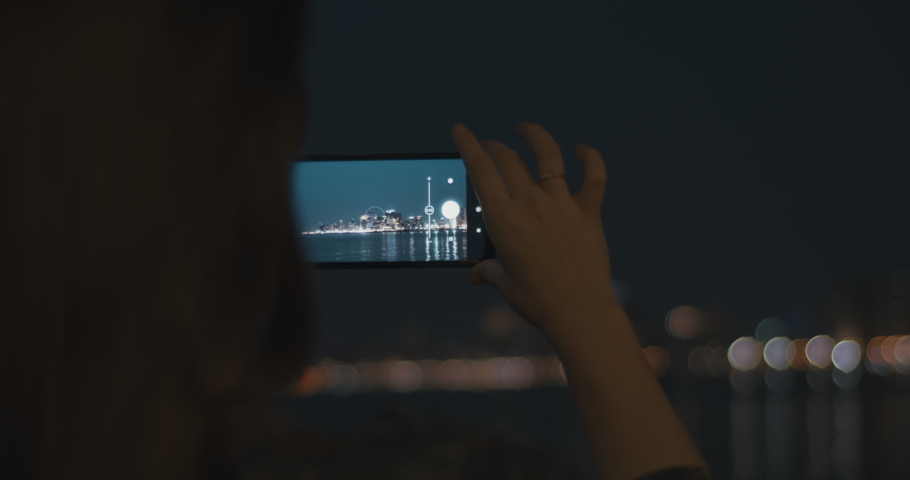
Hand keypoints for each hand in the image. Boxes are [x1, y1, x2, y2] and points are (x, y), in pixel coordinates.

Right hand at [451, 122, 619, 333]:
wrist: (578, 310)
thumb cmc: (536, 300)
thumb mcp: (505, 284)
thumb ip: (490, 272)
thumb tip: (477, 275)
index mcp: (503, 218)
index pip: (481, 169)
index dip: (469, 144)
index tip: (461, 130)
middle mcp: (530, 202)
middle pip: (508, 159)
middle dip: (494, 145)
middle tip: (489, 144)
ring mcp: (561, 203)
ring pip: (548, 156)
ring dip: (535, 136)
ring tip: (525, 129)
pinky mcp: (588, 211)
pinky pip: (594, 177)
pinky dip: (591, 159)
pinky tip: (583, 150)